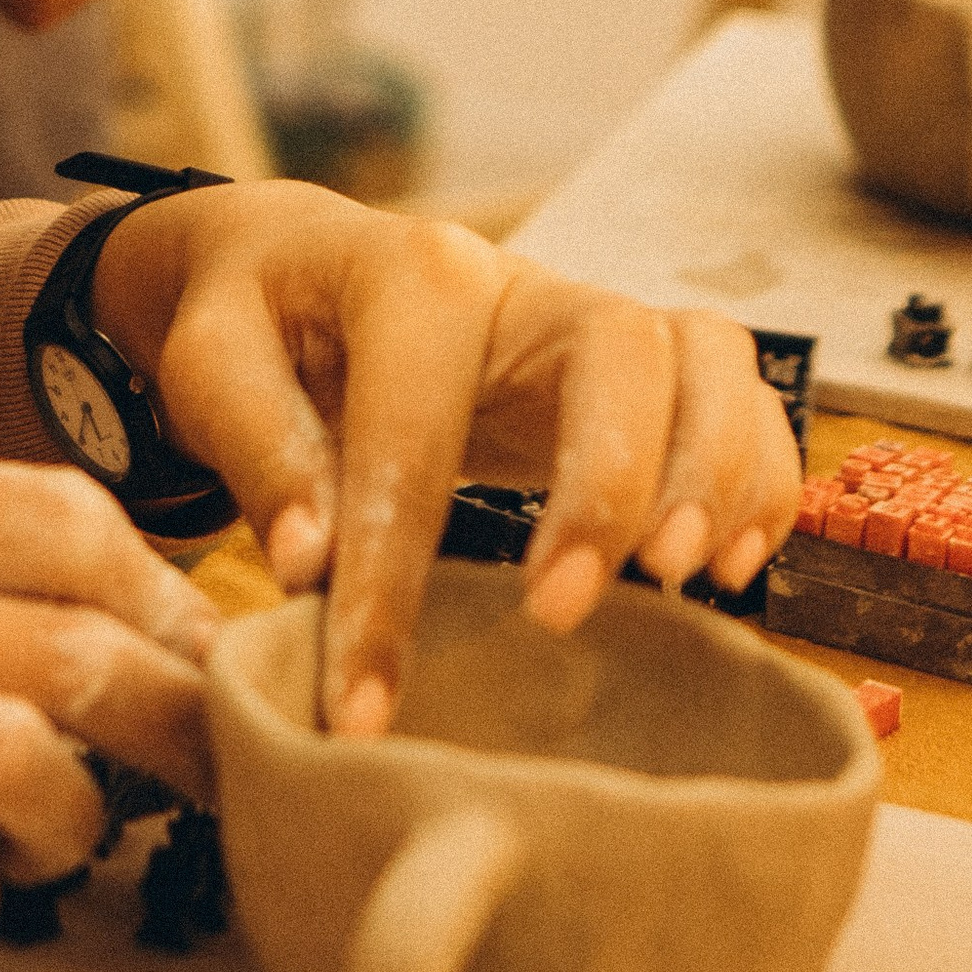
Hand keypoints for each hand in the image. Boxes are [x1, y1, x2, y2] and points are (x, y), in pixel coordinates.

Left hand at [89, 184, 803, 735]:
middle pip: (621, 349)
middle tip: (558, 613)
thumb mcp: (213, 359)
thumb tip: (311, 563)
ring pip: (706, 359)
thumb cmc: (257, 321)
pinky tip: (725, 569)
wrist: (302, 267)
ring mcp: (589, 315)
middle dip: (606, 486)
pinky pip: (741, 395)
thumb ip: (256, 446)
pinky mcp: (638, 366)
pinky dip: (758, 476)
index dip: (390, 578)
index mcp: (409, 270)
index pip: (415, 427)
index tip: (366, 704)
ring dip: (710, 473)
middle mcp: (520, 278)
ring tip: (678, 584)